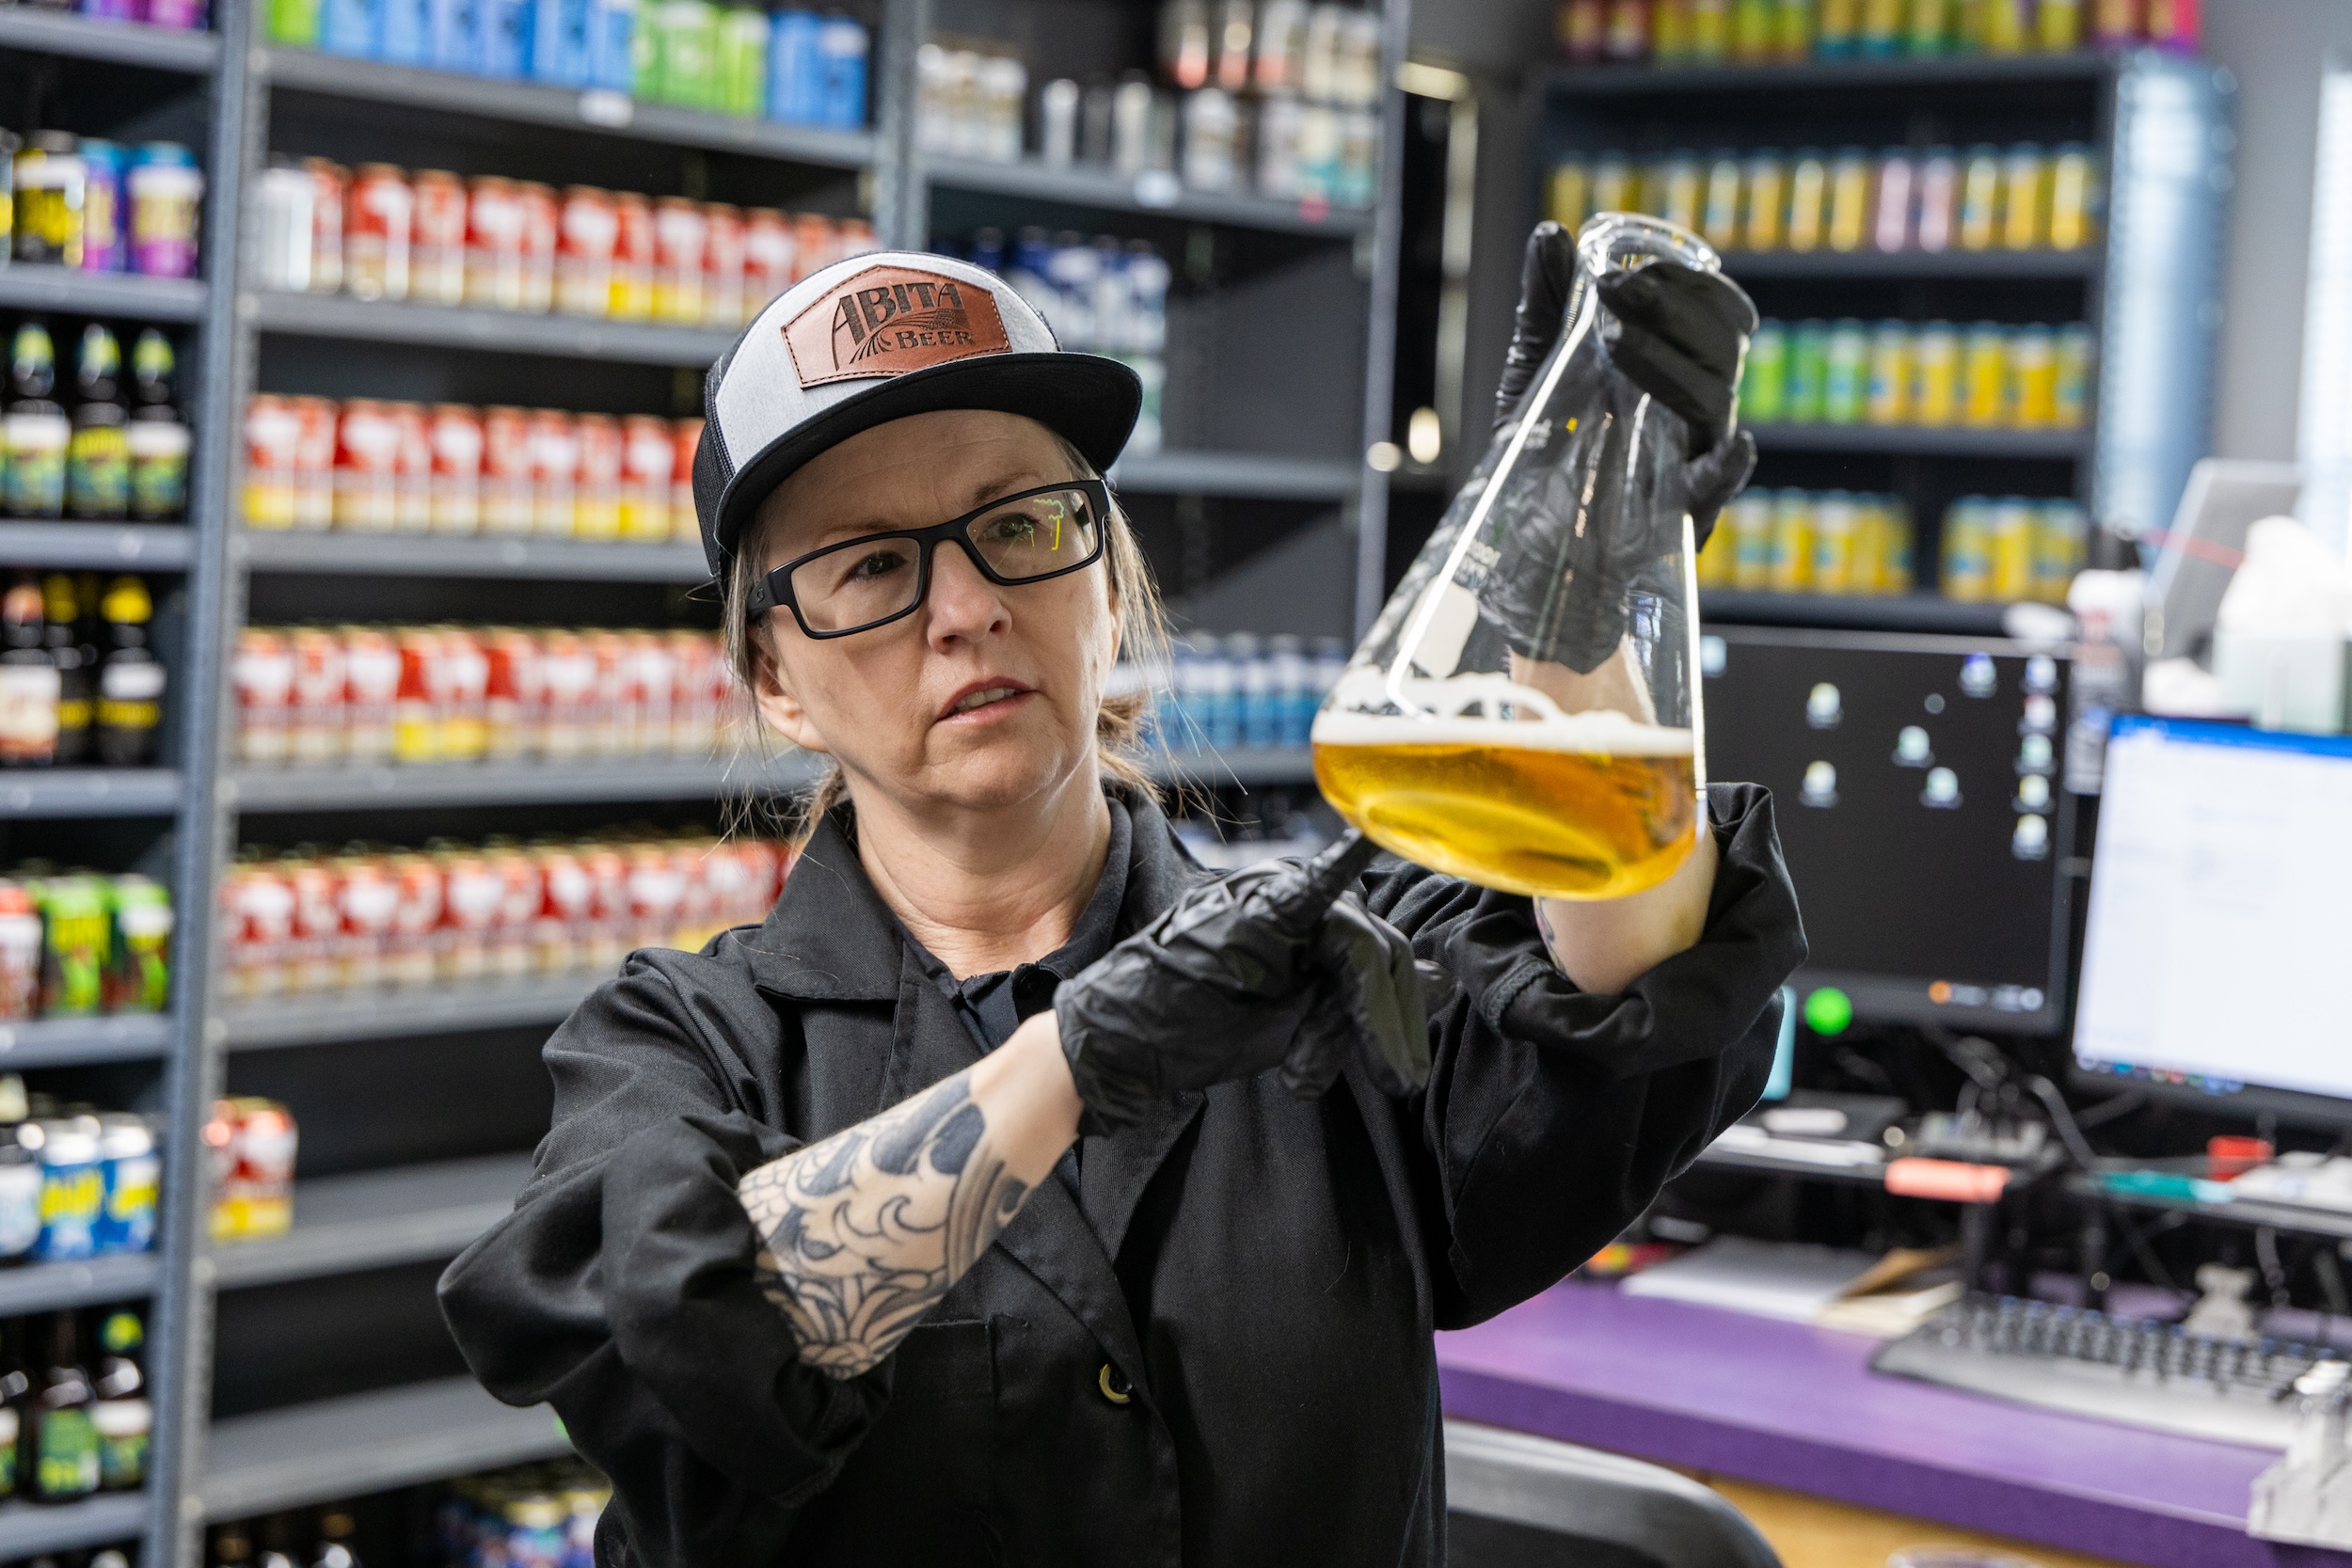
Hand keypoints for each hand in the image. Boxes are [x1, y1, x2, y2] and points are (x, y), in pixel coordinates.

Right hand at [1054, 833, 1437, 1132]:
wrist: (1121, 1042)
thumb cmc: (1199, 1027)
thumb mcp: (1299, 1022)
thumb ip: (1364, 1001)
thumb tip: (1444, 981)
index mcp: (1309, 914)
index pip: (1381, 953)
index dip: (1397, 1015)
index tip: (1404, 1071)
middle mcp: (1296, 892)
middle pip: (1381, 950)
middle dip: (1389, 1025)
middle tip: (1394, 1082)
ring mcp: (1270, 896)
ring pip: (1358, 949)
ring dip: (1351, 1022)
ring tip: (1307, 1075)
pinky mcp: (1249, 912)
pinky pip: (1308, 890)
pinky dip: (1338, 869)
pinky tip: (1361, 845)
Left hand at [1491, 222, 1757, 548]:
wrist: (1519, 534)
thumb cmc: (1541, 443)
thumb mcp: (1536, 366)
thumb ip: (1549, 302)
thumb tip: (1552, 231)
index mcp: (1672, 363)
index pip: (1709, 310)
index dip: (1680, 283)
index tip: (1626, 272)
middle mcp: (1691, 405)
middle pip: (1718, 347)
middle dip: (1674, 311)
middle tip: (1618, 293)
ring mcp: (1690, 456)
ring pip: (1715, 402)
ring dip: (1673, 367)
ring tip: (1617, 343)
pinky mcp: (1682, 512)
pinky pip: (1719, 484)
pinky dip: (1730, 464)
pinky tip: (1731, 444)